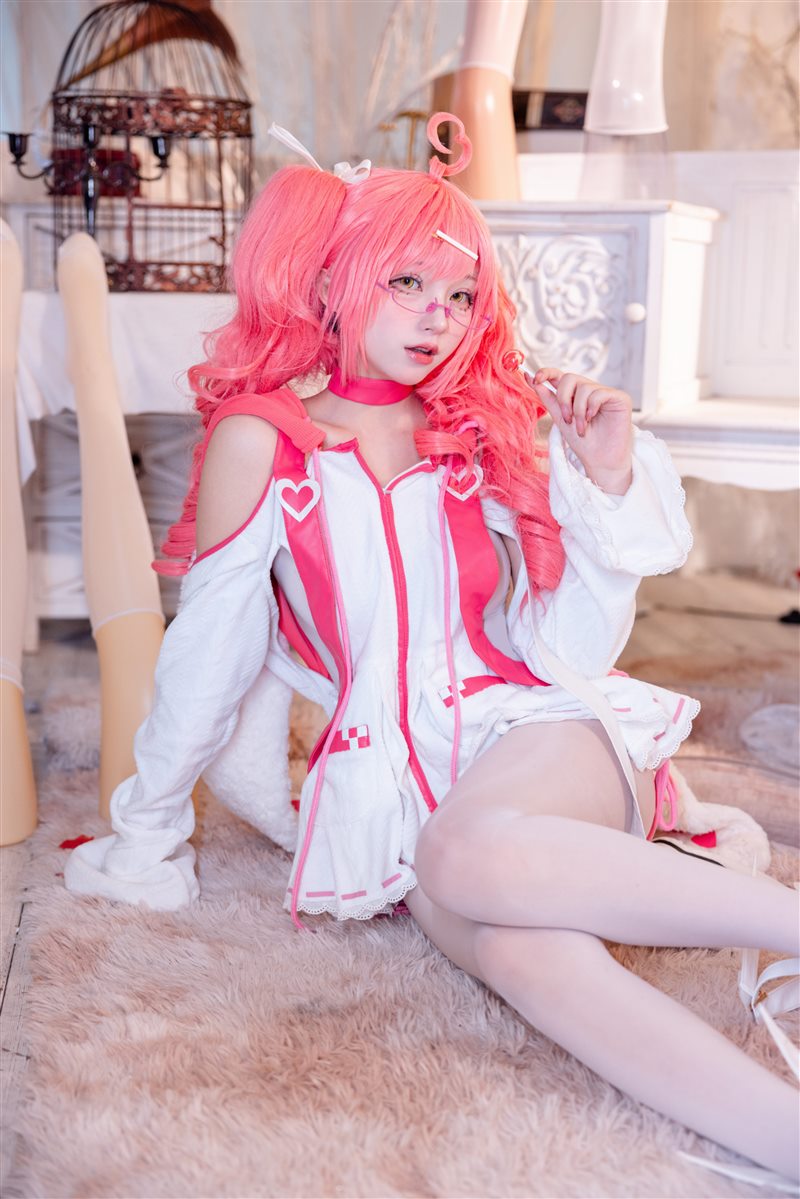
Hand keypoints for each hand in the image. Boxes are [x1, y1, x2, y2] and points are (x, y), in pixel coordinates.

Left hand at [527, 368, 633, 494]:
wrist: (600, 461)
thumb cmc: (583, 443)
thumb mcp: (560, 419)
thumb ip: (549, 400)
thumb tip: (532, 380)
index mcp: (574, 395)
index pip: (560, 375)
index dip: (546, 372)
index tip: (535, 379)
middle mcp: (589, 391)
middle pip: (569, 378)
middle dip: (563, 399)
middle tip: (567, 420)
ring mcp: (605, 393)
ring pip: (584, 387)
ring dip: (578, 411)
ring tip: (582, 428)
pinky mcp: (619, 398)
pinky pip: (599, 393)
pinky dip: (591, 408)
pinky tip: (592, 419)